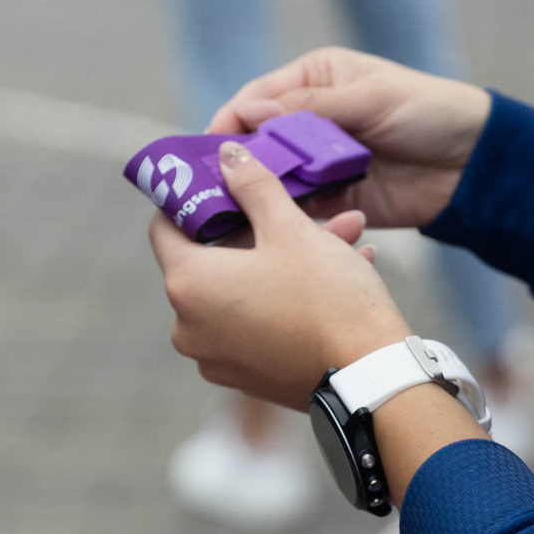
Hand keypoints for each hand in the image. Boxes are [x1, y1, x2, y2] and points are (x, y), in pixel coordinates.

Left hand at [151, 141, 412, 409]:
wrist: (369, 376)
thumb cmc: (326, 297)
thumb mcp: (291, 229)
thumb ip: (252, 186)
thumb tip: (226, 155)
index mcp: (188, 284)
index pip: (164, 228)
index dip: (190, 199)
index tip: (219, 183)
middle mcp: (189, 327)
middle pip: (212, 260)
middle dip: (261, 229)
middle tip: (302, 208)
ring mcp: (215, 358)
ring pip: (244, 291)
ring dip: (286, 261)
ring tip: (344, 237)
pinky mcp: (246, 378)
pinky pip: (259, 324)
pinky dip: (287, 299)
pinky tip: (341, 275)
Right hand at [209, 48, 492, 232]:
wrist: (475, 163)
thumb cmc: (429, 111)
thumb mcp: (370, 98)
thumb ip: (310, 108)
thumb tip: (249, 113)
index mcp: (313, 81)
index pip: (254, 100)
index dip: (228, 125)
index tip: (207, 153)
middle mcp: (309, 122)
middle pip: (257, 146)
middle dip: (237, 167)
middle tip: (215, 193)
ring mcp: (320, 164)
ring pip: (274, 183)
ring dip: (263, 198)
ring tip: (246, 217)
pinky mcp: (336, 202)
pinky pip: (302, 213)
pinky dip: (293, 221)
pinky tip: (287, 231)